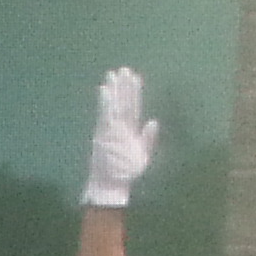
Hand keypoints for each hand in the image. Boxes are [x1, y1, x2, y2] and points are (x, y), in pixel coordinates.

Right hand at [83, 66, 155, 208]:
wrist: (111, 186)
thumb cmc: (126, 174)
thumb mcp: (143, 156)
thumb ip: (148, 139)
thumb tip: (153, 121)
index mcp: (130, 131)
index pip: (133, 107)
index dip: (135, 93)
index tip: (135, 78)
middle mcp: (120, 127)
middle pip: (122, 103)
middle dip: (123, 86)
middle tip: (122, 69)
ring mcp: (110, 130)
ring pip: (113, 106)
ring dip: (113, 90)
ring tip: (112, 75)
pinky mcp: (102, 134)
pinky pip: (104, 116)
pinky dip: (105, 103)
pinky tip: (105, 91)